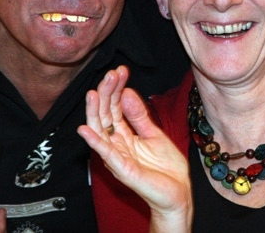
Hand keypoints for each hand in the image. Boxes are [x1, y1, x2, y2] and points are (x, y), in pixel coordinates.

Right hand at [77, 66, 191, 232]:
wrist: (179, 192)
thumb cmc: (165, 168)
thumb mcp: (153, 133)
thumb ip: (139, 115)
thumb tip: (127, 92)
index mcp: (124, 134)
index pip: (114, 107)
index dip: (116, 88)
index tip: (120, 71)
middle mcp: (117, 144)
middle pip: (104, 115)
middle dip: (106, 93)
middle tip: (110, 75)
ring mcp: (118, 157)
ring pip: (100, 131)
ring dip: (95, 112)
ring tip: (93, 93)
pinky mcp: (123, 169)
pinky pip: (106, 154)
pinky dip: (95, 141)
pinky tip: (86, 129)